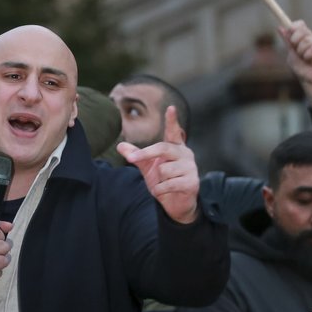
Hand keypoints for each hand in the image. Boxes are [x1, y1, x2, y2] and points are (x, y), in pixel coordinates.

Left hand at [115, 106, 199, 223]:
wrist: (175, 204)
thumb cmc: (163, 181)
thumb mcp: (147, 167)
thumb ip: (136, 156)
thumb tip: (120, 146)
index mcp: (175, 148)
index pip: (174, 132)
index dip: (172, 120)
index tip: (170, 107)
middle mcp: (185, 154)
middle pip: (163, 148)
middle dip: (145, 154)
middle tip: (131, 160)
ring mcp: (191, 168)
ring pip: (163, 169)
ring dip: (158, 180)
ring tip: (165, 183)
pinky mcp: (192, 182)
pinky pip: (167, 184)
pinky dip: (160, 190)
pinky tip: (165, 192)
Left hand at [279, 20, 311, 105]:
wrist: (307, 80)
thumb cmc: (300, 67)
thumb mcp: (291, 53)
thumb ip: (287, 41)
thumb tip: (280, 27)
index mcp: (304, 37)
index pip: (301, 24)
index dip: (294, 26)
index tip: (289, 31)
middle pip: (304, 30)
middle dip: (295, 40)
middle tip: (295, 50)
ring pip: (307, 40)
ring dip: (301, 51)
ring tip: (304, 58)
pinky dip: (308, 55)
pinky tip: (308, 60)